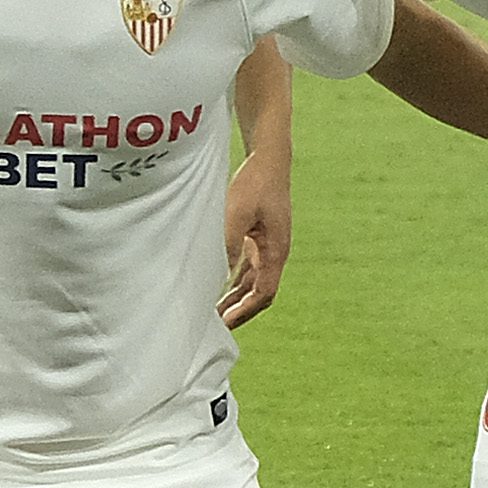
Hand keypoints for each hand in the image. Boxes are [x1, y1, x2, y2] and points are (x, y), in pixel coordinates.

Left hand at [220, 149, 292, 329]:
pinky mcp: (256, 238)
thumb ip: (229, 243)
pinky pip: (246, 268)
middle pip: (258, 293)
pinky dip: (232, 280)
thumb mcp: (237, 213)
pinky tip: (215, 286)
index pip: (264, 293)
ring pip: (251, 282)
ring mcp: (266, 246)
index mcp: (275, 251)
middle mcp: (273, 253)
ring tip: (212, 312)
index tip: (225, 324)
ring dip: (234, 298)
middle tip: (215, 326)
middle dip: (239, 311)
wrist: (267, 160)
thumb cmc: (254, 184)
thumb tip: (219, 275)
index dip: (246, 311)